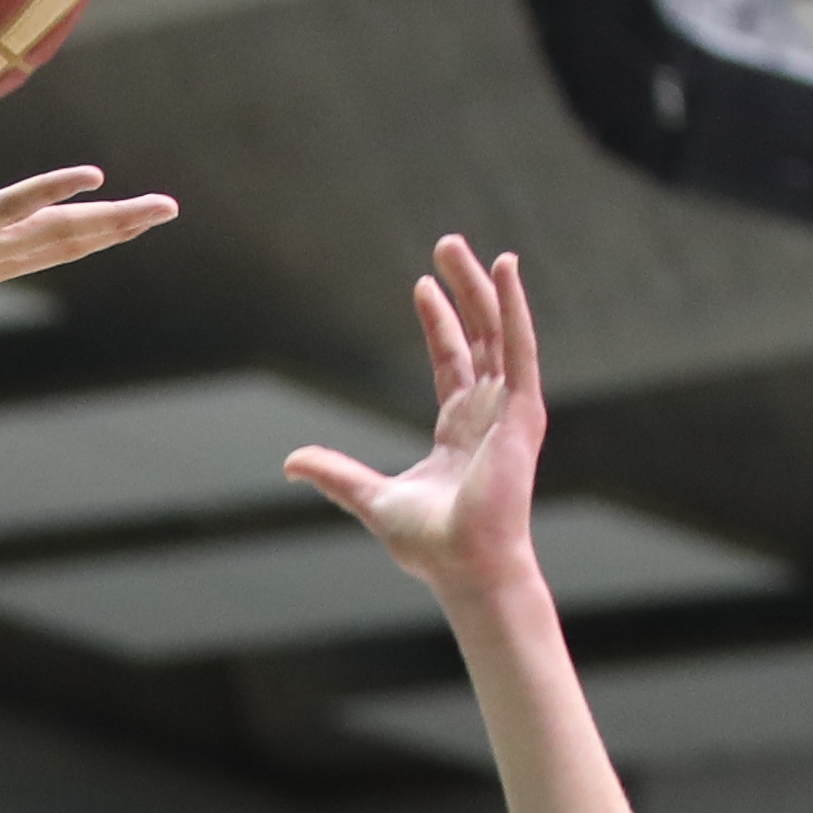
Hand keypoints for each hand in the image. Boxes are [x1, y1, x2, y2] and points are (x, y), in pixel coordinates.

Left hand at [0, 165, 176, 333]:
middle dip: (117, 228)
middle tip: (169, 209)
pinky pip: (3, 211)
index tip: (128, 218)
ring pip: (47, 234)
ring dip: (104, 219)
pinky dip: (45, 193)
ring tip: (152, 207)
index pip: (41, 248)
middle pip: (61, 244)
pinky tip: (86, 176)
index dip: (87, 234)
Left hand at [287, 234, 544, 608]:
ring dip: (482, 287)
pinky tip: (506, 269)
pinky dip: (515, 307)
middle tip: (446, 246)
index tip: (421, 286)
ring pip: (497, 332)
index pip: (450, 363)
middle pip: (476, 337)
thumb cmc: (429, 544)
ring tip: (461, 247)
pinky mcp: (523, 413)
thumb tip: (290, 461)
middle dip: (462, 291)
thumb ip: (335, 474)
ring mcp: (508, 411)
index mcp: (458, 432)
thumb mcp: (371, 497)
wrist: (464, 566)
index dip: (438, 324)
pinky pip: (520, 347)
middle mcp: (487, 415)